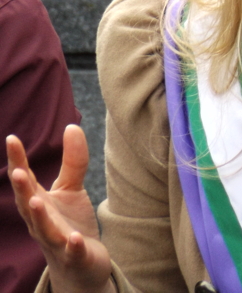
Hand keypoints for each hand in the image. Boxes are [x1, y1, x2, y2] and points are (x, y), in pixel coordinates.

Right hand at [7, 125, 113, 292]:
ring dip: (39, 217)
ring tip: (35, 201)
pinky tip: (74, 239)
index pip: (25, 180)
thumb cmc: (70, 223)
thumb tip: (72, 125)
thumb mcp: (71, 189)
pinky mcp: (75, 257)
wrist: (81, 265)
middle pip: (28, 205)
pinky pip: (72, 252)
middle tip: (17, 172)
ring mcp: (56, 241)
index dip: (17, 161)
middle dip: (22, 189)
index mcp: (38, 203)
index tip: (11, 139)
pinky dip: (72, 246)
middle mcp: (41, 223)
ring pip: (44, 230)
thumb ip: (72, 160)